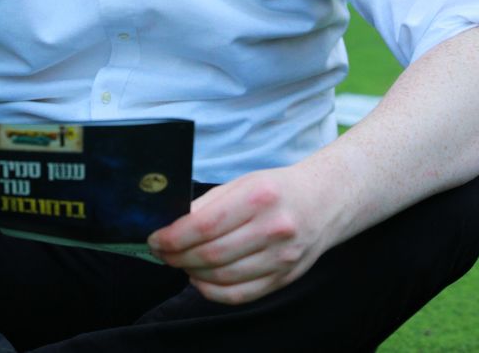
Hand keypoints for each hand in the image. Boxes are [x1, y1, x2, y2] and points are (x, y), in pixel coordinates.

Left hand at [148, 166, 335, 304]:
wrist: (324, 202)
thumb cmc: (276, 190)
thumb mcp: (242, 183)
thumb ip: (208, 204)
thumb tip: (172, 225)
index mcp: (259, 196)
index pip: (205, 225)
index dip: (173, 237)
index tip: (155, 239)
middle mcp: (274, 228)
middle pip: (212, 254)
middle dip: (177, 257)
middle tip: (162, 253)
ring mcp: (282, 256)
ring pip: (224, 277)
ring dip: (192, 274)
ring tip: (179, 263)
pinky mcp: (285, 277)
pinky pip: (241, 295)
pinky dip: (213, 292)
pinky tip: (200, 280)